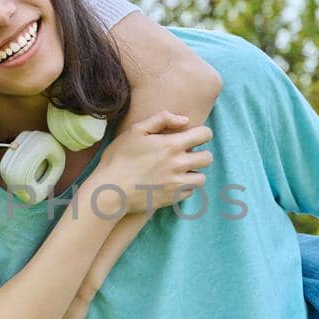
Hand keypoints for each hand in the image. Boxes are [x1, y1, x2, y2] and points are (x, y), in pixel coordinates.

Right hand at [93, 111, 212, 215]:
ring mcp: (177, 183)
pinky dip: (184, 187)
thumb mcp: (136, 130)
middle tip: (186, 154)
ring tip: (180, 170)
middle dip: (200, 153)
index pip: (205, 135)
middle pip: (208, 158)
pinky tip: (171, 182)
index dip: (201, 133)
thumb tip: (185, 120)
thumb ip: (162, 120)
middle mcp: (179, 165)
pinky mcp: (173, 199)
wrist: (110, 190)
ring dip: (194, 172)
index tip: (192, 136)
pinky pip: (189, 192)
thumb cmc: (119, 158)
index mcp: (172, 145)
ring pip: (201, 178)